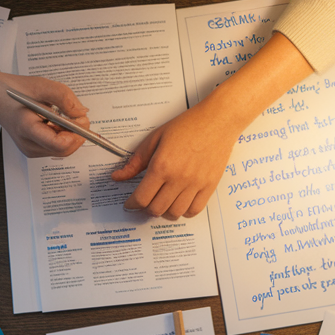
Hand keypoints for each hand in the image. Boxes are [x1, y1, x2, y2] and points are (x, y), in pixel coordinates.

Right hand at [0, 68, 89, 157]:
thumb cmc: (15, 91)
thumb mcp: (42, 86)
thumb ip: (65, 98)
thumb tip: (82, 114)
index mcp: (27, 128)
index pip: (59, 144)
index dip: (76, 133)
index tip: (80, 119)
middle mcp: (28, 144)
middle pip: (64, 150)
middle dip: (76, 134)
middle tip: (77, 115)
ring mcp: (30, 149)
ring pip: (62, 150)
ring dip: (70, 134)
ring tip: (61, 115)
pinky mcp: (33, 148)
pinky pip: (56, 147)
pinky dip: (62, 135)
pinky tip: (55, 121)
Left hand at [112, 102, 236, 219]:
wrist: (217, 120)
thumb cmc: (187, 125)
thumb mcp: (155, 138)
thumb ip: (136, 161)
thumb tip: (117, 176)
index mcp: (162, 166)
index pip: (141, 198)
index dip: (132, 204)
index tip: (130, 203)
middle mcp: (178, 178)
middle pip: (156, 209)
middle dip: (145, 208)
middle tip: (145, 202)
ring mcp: (195, 184)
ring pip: (174, 213)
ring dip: (164, 212)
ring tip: (162, 202)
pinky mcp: (209, 186)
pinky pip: (194, 210)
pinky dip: (184, 212)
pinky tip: (179, 202)